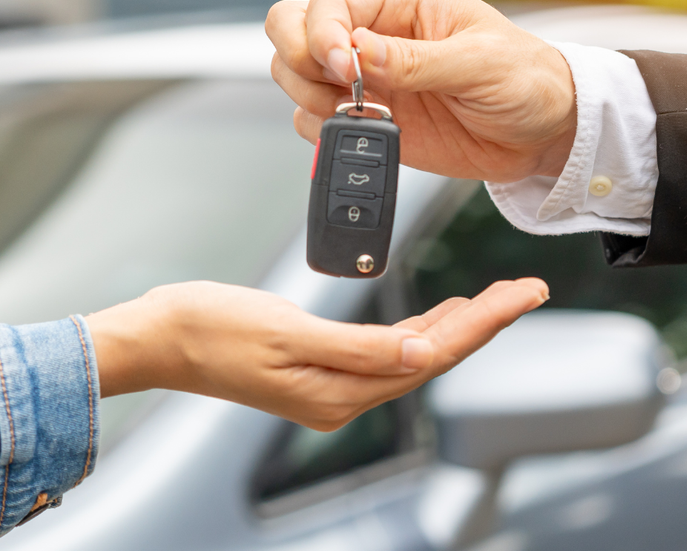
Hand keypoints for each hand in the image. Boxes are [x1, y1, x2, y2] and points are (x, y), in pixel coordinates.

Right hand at [87, 279, 547, 430]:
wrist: (161, 337)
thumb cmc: (211, 328)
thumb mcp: (286, 332)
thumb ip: (358, 349)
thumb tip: (422, 357)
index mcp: (339, 391)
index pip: (432, 355)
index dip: (484, 323)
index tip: (522, 295)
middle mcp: (342, 396)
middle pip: (432, 357)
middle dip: (483, 322)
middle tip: (525, 290)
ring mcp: (331, 385)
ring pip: (412, 355)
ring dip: (455, 326)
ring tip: (494, 299)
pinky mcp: (318, 368)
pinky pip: (384, 351)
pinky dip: (417, 330)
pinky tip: (433, 317)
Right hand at [266, 0, 576, 182]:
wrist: (542, 133)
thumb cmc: (524, 80)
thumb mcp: (479, 63)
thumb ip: (416, 60)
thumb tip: (359, 51)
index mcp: (398, 6)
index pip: (327, 7)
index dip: (321, 36)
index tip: (347, 69)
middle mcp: (373, 41)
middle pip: (293, 34)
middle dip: (300, 62)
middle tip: (338, 89)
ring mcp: (366, 84)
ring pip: (296, 79)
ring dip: (310, 99)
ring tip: (359, 114)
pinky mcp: (369, 123)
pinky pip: (316, 124)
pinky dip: (325, 134)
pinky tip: (366, 133)